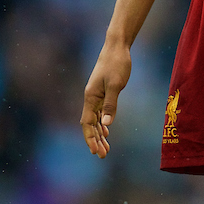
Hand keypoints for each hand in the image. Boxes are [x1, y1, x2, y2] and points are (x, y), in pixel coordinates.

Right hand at [80, 41, 131, 157]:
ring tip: (105, 148)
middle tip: (103, 156)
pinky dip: (102, 123)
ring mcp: (96, 95)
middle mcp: (91, 98)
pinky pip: (100, 112)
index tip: (96, 152)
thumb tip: (107, 123)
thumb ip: (111, 104)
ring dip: (99, 134)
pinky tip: (107, 130)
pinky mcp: (103, 92)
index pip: (87, 123)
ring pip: (95, 119)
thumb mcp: (116, 84)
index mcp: (91, 97)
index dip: (90, 138)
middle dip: (95, 140)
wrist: (116, 47)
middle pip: (90, 124)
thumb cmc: (116, 63)